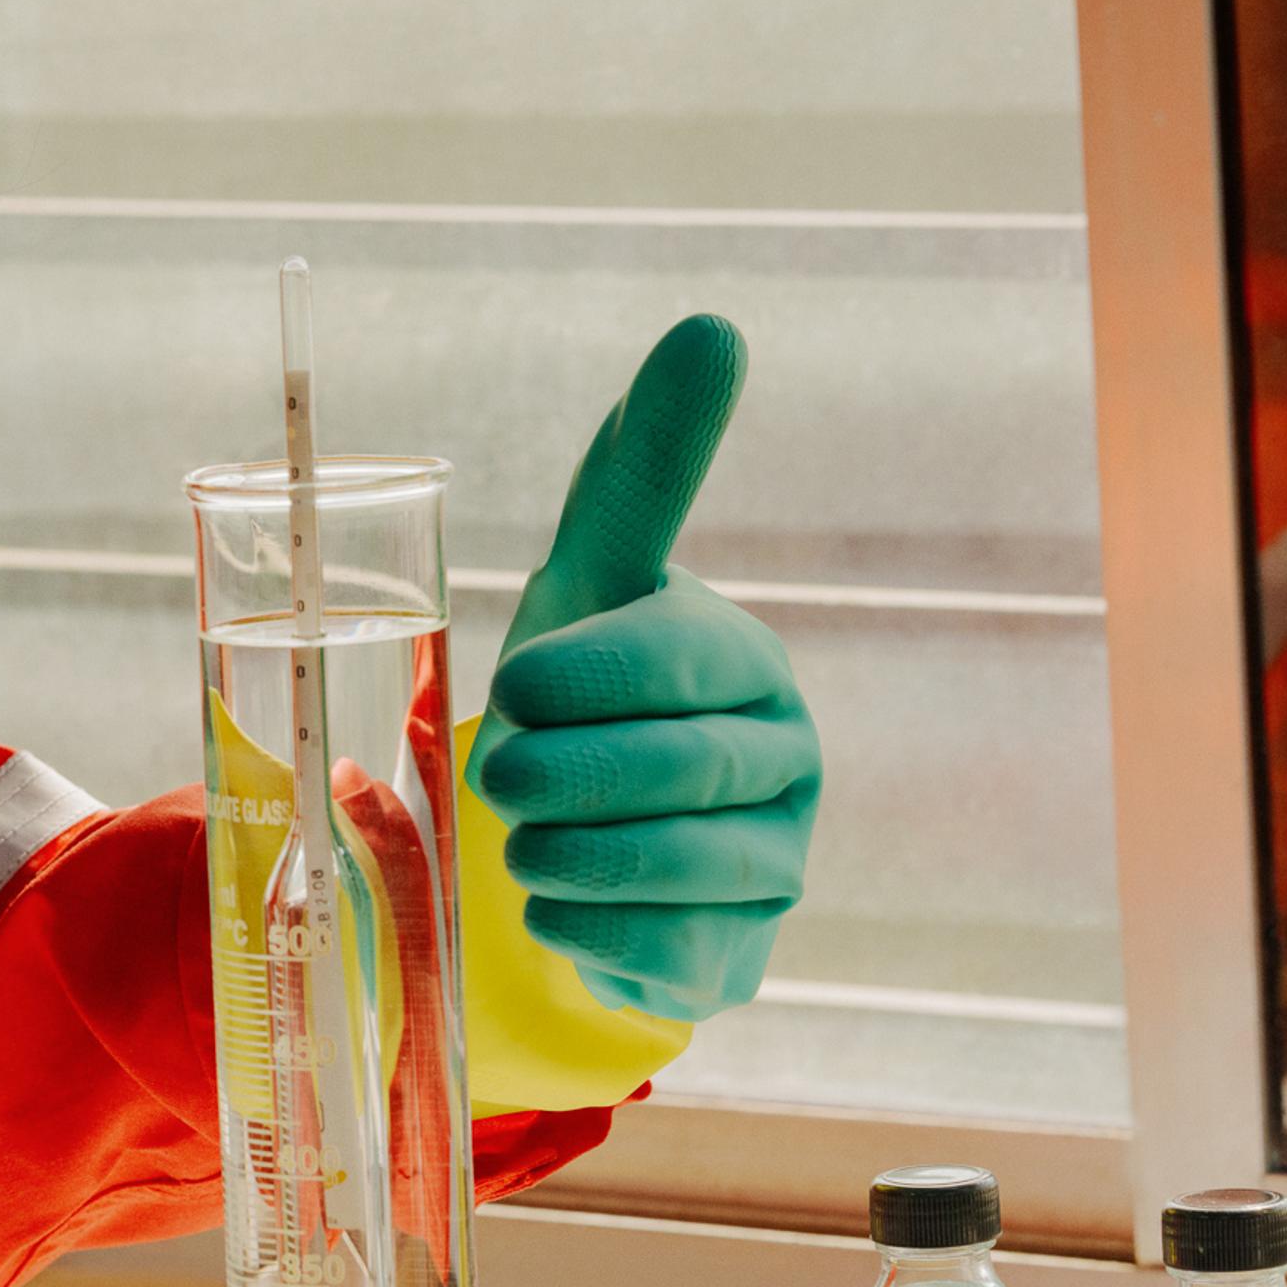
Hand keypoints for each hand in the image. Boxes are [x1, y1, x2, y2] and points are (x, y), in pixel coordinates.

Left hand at [471, 316, 816, 1023]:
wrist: (584, 841)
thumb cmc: (588, 691)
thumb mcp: (592, 582)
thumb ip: (643, 471)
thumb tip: (713, 326)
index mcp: (746, 664)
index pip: (681, 658)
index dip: (588, 675)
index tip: (517, 684)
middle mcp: (785, 765)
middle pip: (678, 769)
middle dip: (565, 775)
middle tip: (501, 778)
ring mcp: (772, 869)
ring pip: (672, 869)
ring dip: (567, 855)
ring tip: (523, 840)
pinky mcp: (733, 960)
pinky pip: (665, 955)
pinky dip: (588, 933)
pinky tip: (557, 904)